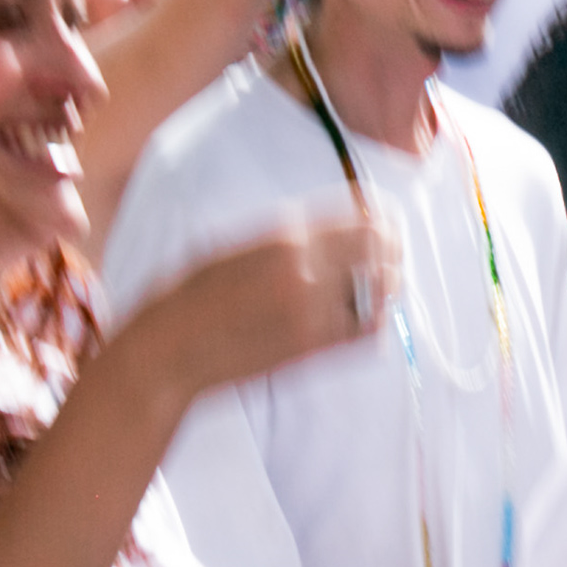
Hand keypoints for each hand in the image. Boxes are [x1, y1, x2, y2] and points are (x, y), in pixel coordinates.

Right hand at [114, 210, 394, 403]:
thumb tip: (333, 226)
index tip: (386, 218)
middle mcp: (305, 271)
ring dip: (388, 281)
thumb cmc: (192, 295)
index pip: (361, 218)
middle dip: (392, 246)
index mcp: (283, 237)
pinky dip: (376, 318)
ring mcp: (314, 312)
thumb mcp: (234, 246)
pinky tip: (371, 311)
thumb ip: (284, 236)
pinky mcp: (314, 349)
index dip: (381, 217)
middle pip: (380, 249)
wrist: (171, 350)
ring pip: (381, 290)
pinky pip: (368, 331)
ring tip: (387, 276)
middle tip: (396, 247)